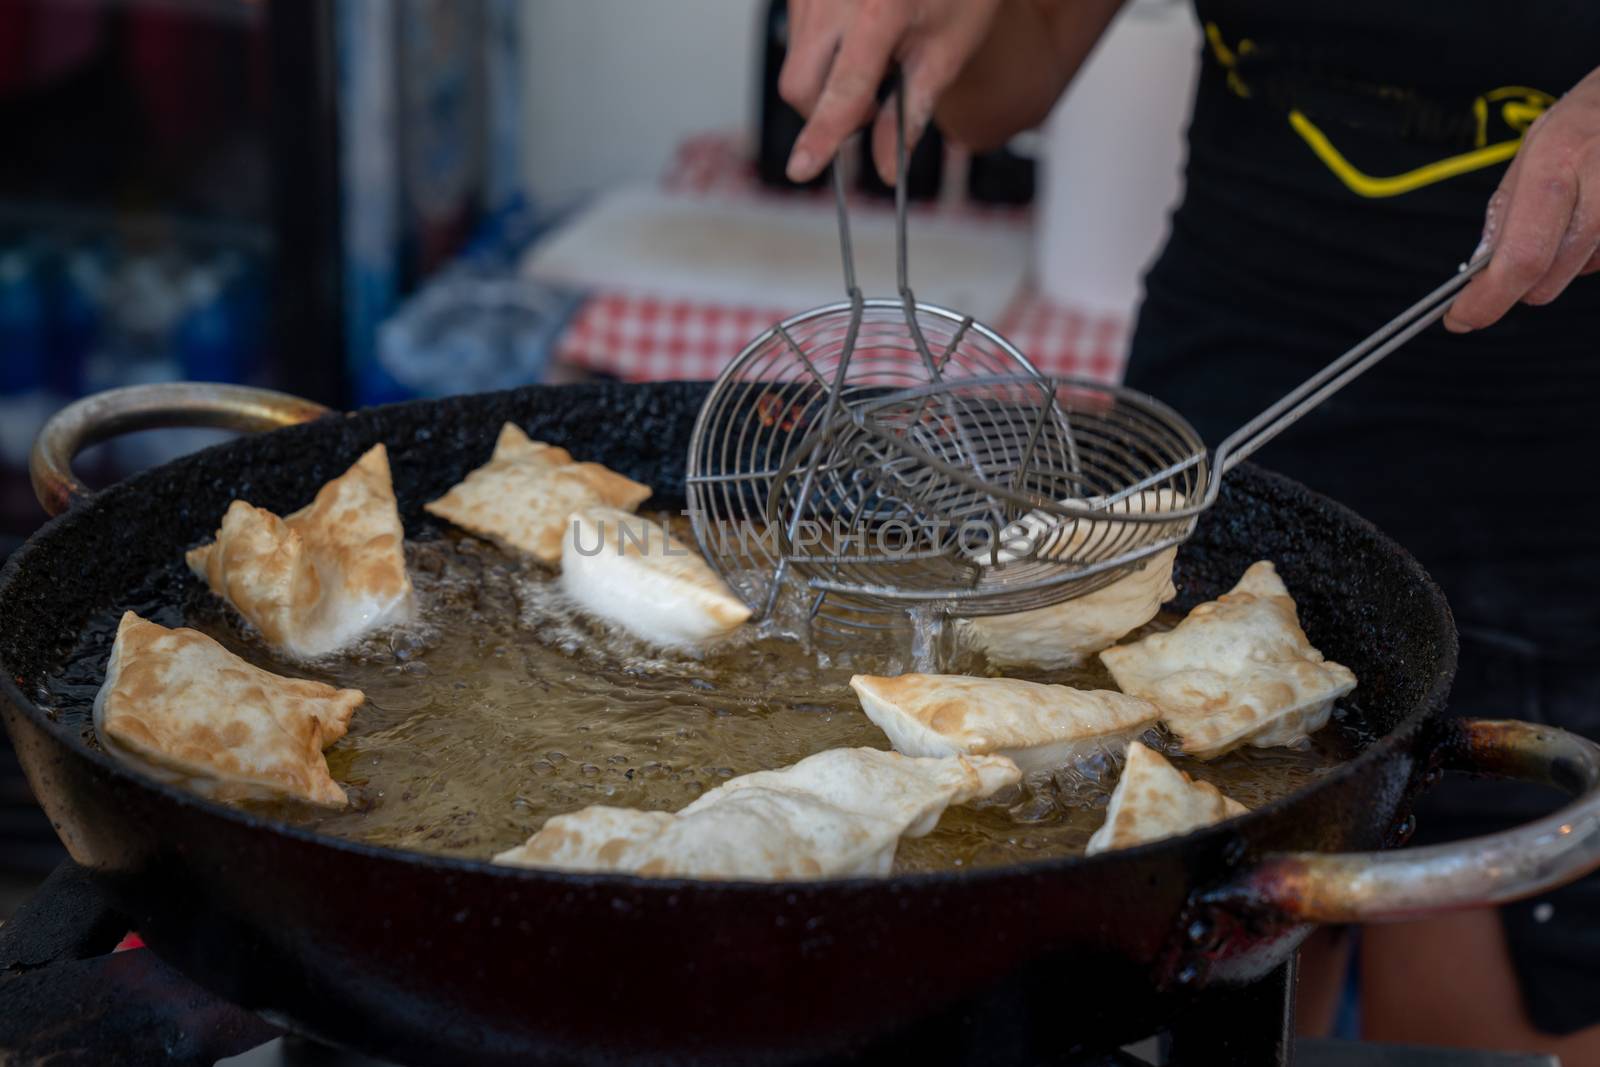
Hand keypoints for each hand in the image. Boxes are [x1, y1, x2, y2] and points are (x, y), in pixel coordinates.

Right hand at [779, 0, 1002, 183]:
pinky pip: (798, 39)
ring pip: (795, 65)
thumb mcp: (944, 56)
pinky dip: (822, 54)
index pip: (843, 89)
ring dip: (826, 81)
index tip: (802, 170)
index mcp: (879, 10)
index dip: (823, 136)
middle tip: (872, 105)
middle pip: (800, 84)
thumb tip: (886, 170)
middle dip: (824, 113)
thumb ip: (908, 116)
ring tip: (873, 56)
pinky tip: (857, 35)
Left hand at [1446, 66, 1599, 331]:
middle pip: (1548, 279)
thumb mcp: (1534, 148)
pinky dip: (1590, 250)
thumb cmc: (1587, 120)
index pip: (1522, 255)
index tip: (1460, 318)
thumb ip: (1506, 210)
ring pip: (1578, 273)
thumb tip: (1478, 272)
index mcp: (1558, 161)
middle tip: (1513, 255)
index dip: (1488, 299)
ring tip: (1571, 211)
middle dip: (1519, 283)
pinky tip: (1595, 213)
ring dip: (1561, 261)